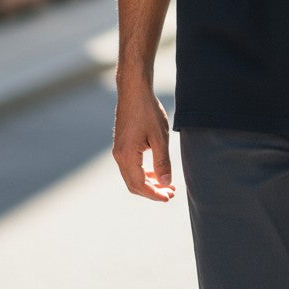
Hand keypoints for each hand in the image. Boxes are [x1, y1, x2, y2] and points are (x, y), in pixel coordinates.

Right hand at [112, 83, 175, 201]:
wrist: (134, 91)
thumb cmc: (147, 111)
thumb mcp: (160, 137)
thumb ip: (162, 162)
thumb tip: (165, 183)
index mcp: (127, 156)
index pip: (140, 185)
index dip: (154, 194)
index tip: (168, 197)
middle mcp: (119, 156)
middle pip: (134, 184)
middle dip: (152, 191)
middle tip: (170, 193)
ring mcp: (118, 150)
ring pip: (132, 176)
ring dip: (148, 182)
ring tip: (166, 184)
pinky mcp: (121, 144)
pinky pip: (131, 166)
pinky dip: (143, 172)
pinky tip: (156, 171)